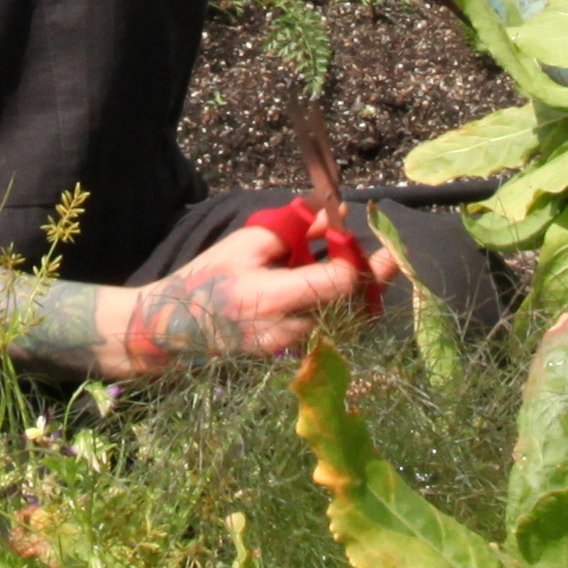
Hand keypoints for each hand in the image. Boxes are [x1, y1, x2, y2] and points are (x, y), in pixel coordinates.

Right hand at [103, 215, 374, 376]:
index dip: (357, 258)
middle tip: (389, 254)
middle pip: (352, 308)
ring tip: (369, 266)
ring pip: (346, 323)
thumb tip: (334, 213)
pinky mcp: (291, 353)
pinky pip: (331, 330)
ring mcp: (291, 347)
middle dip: (375, 280)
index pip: (337, 283)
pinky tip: (341, 286)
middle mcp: (288, 330)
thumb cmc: (209, 277)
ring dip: (362, 295)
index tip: (365, 238)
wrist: (178, 326)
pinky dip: (343, 307)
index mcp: (272, 297)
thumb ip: (294, 227)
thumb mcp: (247, 242)